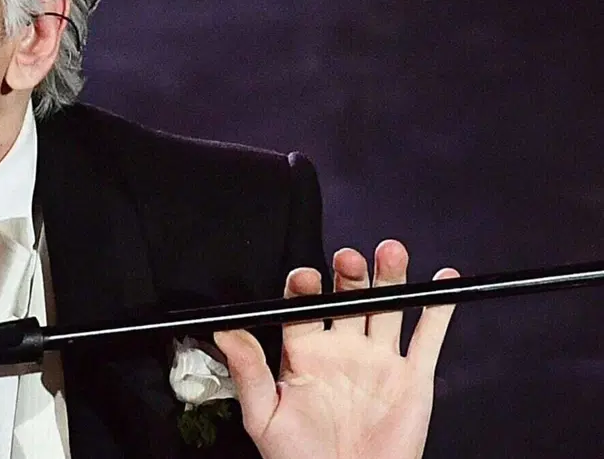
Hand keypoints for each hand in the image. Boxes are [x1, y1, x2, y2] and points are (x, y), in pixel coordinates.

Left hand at [213, 240, 458, 458]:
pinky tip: (443, 278)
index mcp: (304, 354)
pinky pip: (427, 337)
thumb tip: (224, 330)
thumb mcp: (263, 415)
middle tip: (348, 259)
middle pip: (347, 298)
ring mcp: (379, 361)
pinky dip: (438, 309)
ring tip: (389, 252)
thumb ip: (248, 371)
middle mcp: (342, 350)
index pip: (303, 307)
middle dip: (349, 275)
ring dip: (390, 277)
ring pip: (387, 308)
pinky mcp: (412, 378)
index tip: (304, 277)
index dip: (304, 287)